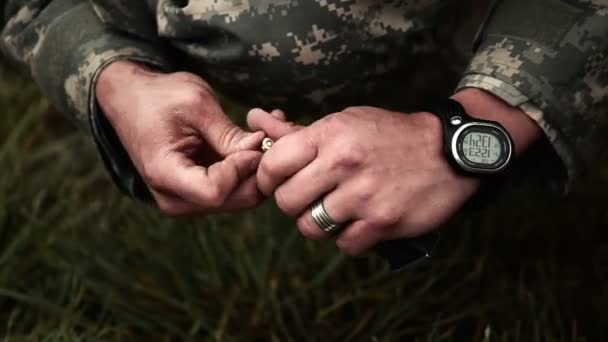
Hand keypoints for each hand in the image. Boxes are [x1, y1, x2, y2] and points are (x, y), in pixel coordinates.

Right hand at [96, 60, 264, 214]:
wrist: (131, 99)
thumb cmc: (159, 96)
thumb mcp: (196, 105)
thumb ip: (228, 135)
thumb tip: (262, 152)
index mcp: (165, 174)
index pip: (216, 191)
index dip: (242, 168)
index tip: (255, 140)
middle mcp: (175, 198)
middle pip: (235, 200)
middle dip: (259, 170)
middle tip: (275, 134)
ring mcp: (188, 199)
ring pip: (241, 197)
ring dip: (259, 168)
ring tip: (268, 132)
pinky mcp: (199, 193)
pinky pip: (234, 188)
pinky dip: (250, 167)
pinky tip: (257, 139)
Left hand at [248, 89, 540, 254]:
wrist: (449, 151)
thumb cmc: (390, 134)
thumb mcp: (345, 121)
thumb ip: (298, 130)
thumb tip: (254, 119)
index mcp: (329, 135)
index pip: (272, 164)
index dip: (268, 179)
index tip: (280, 182)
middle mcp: (342, 164)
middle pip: (287, 202)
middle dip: (293, 204)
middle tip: (310, 198)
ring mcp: (363, 195)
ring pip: (311, 227)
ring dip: (319, 224)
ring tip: (335, 212)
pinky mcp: (383, 222)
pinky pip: (344, 244)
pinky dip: (349, 238)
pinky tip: (360, 223)